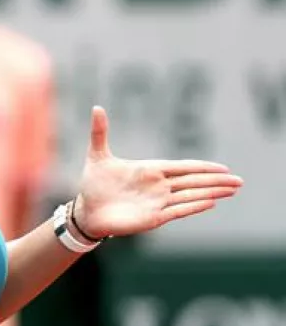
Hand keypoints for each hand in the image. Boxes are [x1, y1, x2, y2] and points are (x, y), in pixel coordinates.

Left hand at [72, 106, 242, 238]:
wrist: (86, 210)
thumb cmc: (94, 184)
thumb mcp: (97, 155)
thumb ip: (100, 132)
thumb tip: (97, 107)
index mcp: (150, 170)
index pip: (182, 167)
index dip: (202, 167)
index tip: (223, 168)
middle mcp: (158, 186)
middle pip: (193, 182)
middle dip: (216, 181)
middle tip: (239, 181)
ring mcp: (157, 202)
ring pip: (190, 196)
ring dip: (211, 193)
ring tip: (232, 190)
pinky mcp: (152, 218)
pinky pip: (177, 211)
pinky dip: (193, 206)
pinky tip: (211, 202)